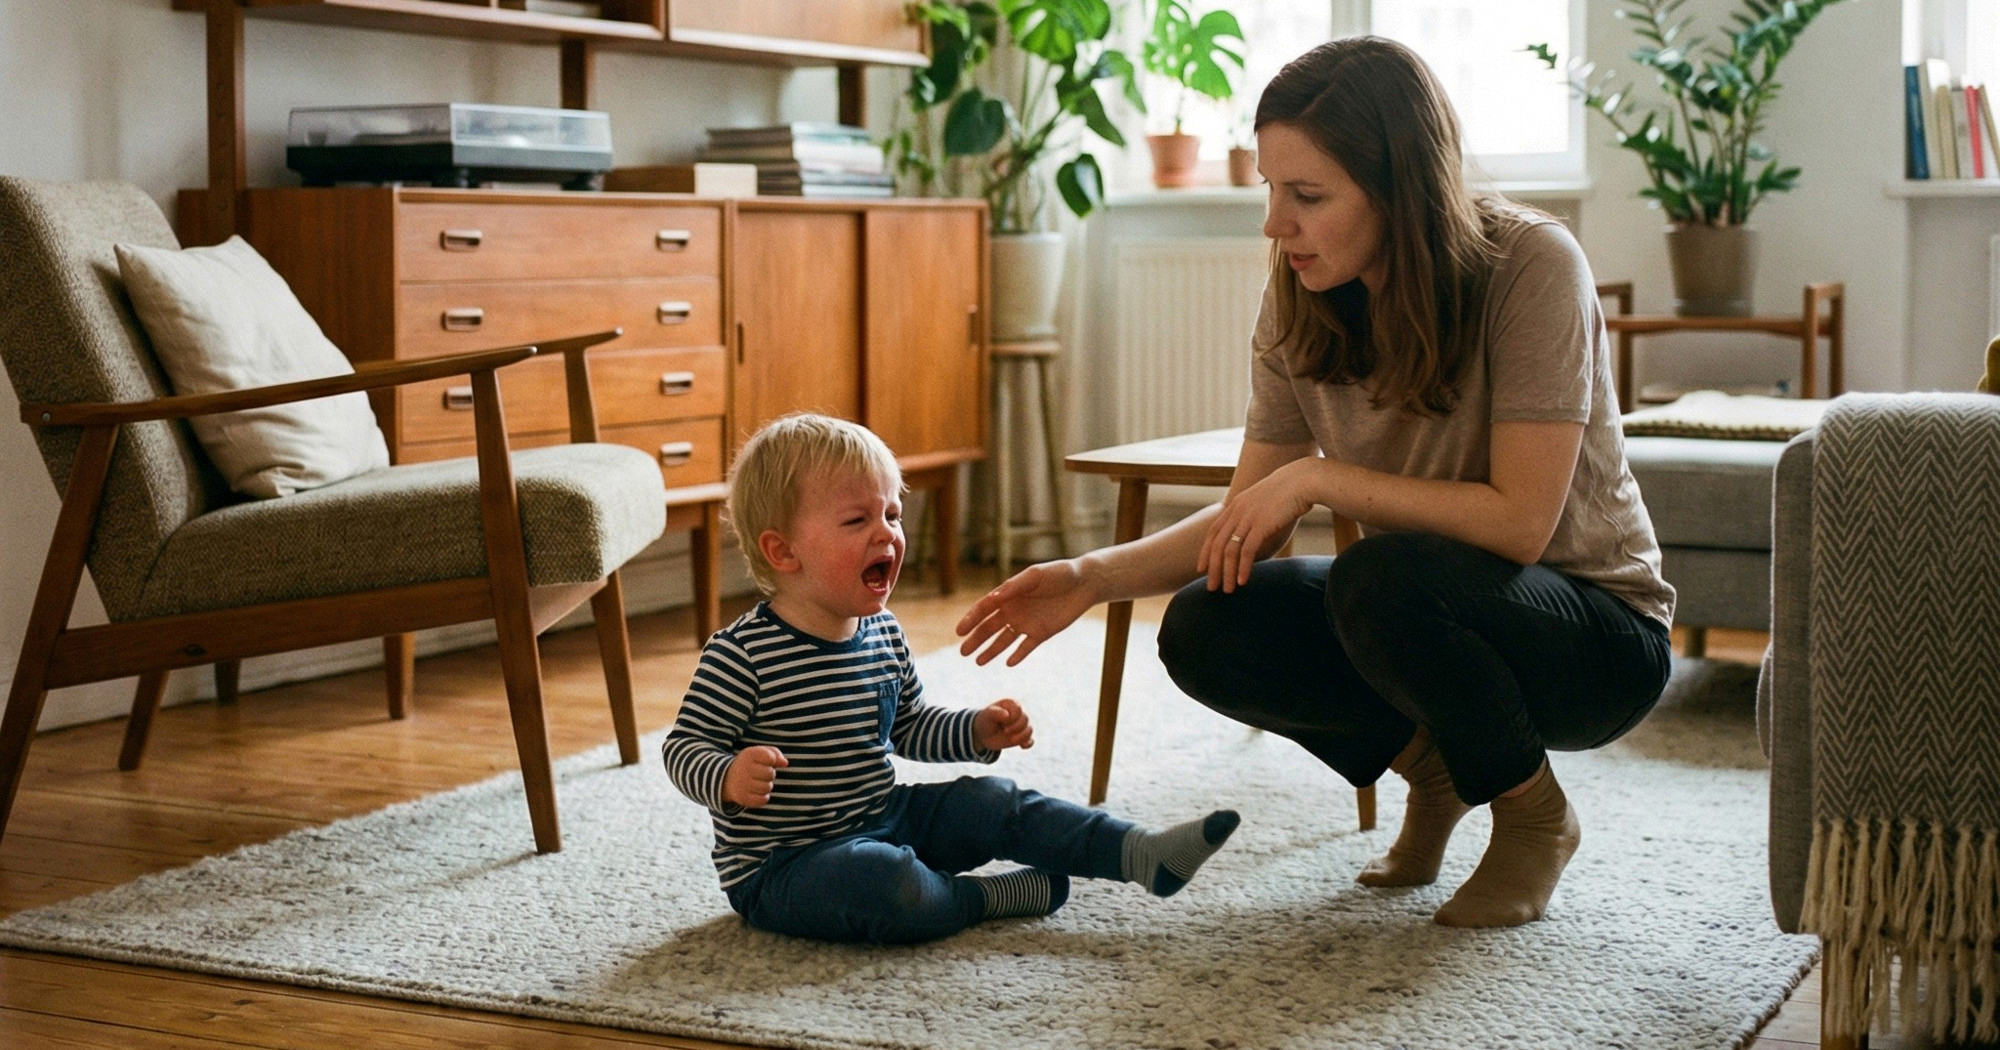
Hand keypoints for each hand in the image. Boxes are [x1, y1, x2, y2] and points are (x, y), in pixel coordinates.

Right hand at [722, 745, 787, 808]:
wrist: (727, 779)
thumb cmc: (750, 764)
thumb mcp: (760, 753)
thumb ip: (775, 753)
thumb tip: (785, 763)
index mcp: (749, 754)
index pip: (771, 758)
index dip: (772, 761)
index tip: (765, 761)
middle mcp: (744, 768)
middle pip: (771, 774)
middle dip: (770, 774)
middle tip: (760, 773)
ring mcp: (742, 784)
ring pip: (767, 788)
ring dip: (766, 786)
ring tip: (758, 782)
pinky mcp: (742, 798)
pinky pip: (763, 800)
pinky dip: (763, 797)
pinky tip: (756, 792)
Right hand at [956, 559, 1096, 665]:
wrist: (1085, 582)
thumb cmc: (1060, 573)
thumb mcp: (1036, 575)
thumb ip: (1015, 586)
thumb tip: (994, 597)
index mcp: (1009, 594)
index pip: (984, 609)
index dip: (971, 619)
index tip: (960, 631)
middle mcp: (1014, 610)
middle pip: (990, 628)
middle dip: (976, 640)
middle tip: (962, 652)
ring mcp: (1026, 623)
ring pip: (1004, 640)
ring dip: (991, 651)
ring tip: (978, 662)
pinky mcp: (1041, 633)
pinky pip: (1026, 647)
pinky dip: (1018, 655)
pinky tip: (1008, 663)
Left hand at [973, 698, 1034, 750]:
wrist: (983, 734)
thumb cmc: (985, 721)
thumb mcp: (987, 715)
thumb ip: (995, 713)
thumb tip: (1007, 715)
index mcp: (1011, 705)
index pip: (1018, 710)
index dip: (1012, 718)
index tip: (1001, 722)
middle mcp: (1019, 714)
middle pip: (1025, 719)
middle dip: (1015, 727)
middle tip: (1004, 731)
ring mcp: (1021, 726)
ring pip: (1029, 730)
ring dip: (1021, 737)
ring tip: (1011, 740)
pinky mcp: (1021, 737)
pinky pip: (1030, 741)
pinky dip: (1028, 744)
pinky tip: (1022, 746)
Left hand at [1201, 461, 1314, 592]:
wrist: (1303, 480)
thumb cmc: (1289, 492)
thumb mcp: (1264, 502)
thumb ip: (1254, 516)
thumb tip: (1254, 533)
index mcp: (1235, 505)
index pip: (1213, 532)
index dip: (1205, 551)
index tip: (1201, 568)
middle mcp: (1237, 512)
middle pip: (1217, 545)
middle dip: (1213, 569)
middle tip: (1211, 587)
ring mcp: (1248, 518)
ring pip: (1229, 550)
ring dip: (1227, 573)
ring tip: (1228, 590)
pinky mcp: (1262, 525)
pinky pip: (1247, 551)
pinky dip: (1243, 568)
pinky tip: (1243, 581)